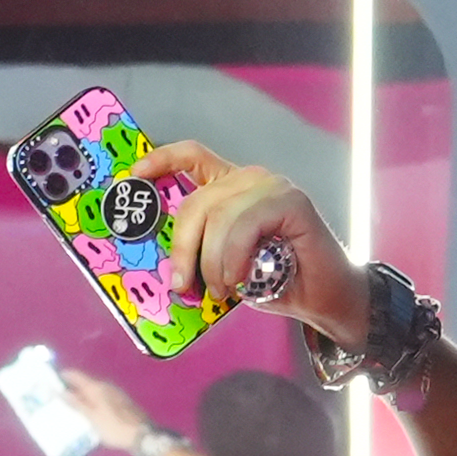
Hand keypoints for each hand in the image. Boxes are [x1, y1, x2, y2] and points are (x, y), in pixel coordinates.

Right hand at [54, 363, 160, 455]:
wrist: (142, 435)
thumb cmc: (114, 427)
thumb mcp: (92, 417)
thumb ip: (76, 404)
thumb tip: (60, 391)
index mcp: (96, 387)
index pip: (76, 375)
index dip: (63, 376)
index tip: (50, 379)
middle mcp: (106, 386)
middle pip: (85, 383)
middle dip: (71, 387)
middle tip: (57, 394)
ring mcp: (115, 393)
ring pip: (93, 391)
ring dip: (81, 395)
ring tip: (70, 405)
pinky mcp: (120, 402)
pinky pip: (100, 398)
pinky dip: (91, 401)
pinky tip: (88, 411)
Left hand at [128, 140, 348, 345]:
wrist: (323, 299)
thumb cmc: (275, 281)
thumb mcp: (224, 265)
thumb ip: (199, 252)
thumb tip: (164, 267)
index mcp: (231, 187)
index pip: (191, 156)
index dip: (159, 160)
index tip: (133, 176)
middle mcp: (250, 179)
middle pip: (196, 201)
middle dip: (183, 248)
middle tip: (184, 285)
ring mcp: (272, 186)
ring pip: (218, 215)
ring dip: (212, 261)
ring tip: (222, 289)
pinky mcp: (292, 201)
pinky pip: (245, 224)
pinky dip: (235, 256)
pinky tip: (240, 278)